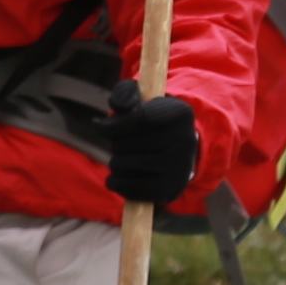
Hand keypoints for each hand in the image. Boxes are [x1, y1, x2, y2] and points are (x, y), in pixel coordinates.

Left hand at [101, 94, 203, 212]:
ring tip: (120, 158)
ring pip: (127, 166)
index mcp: (181, 113)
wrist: (175, 148)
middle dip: (115, 143)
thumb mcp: (140, 96)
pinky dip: (116, 182)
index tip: (100, 126)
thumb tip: (115, 107)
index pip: (139, 118)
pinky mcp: (170, 191)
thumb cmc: (150, 118)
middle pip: (130, 144)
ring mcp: (180, 169)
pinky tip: (117, 176)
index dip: (113, 124)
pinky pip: (132, 190)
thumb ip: (124, 93)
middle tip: (118, 143)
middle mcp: (186, 141)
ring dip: (115, 162)